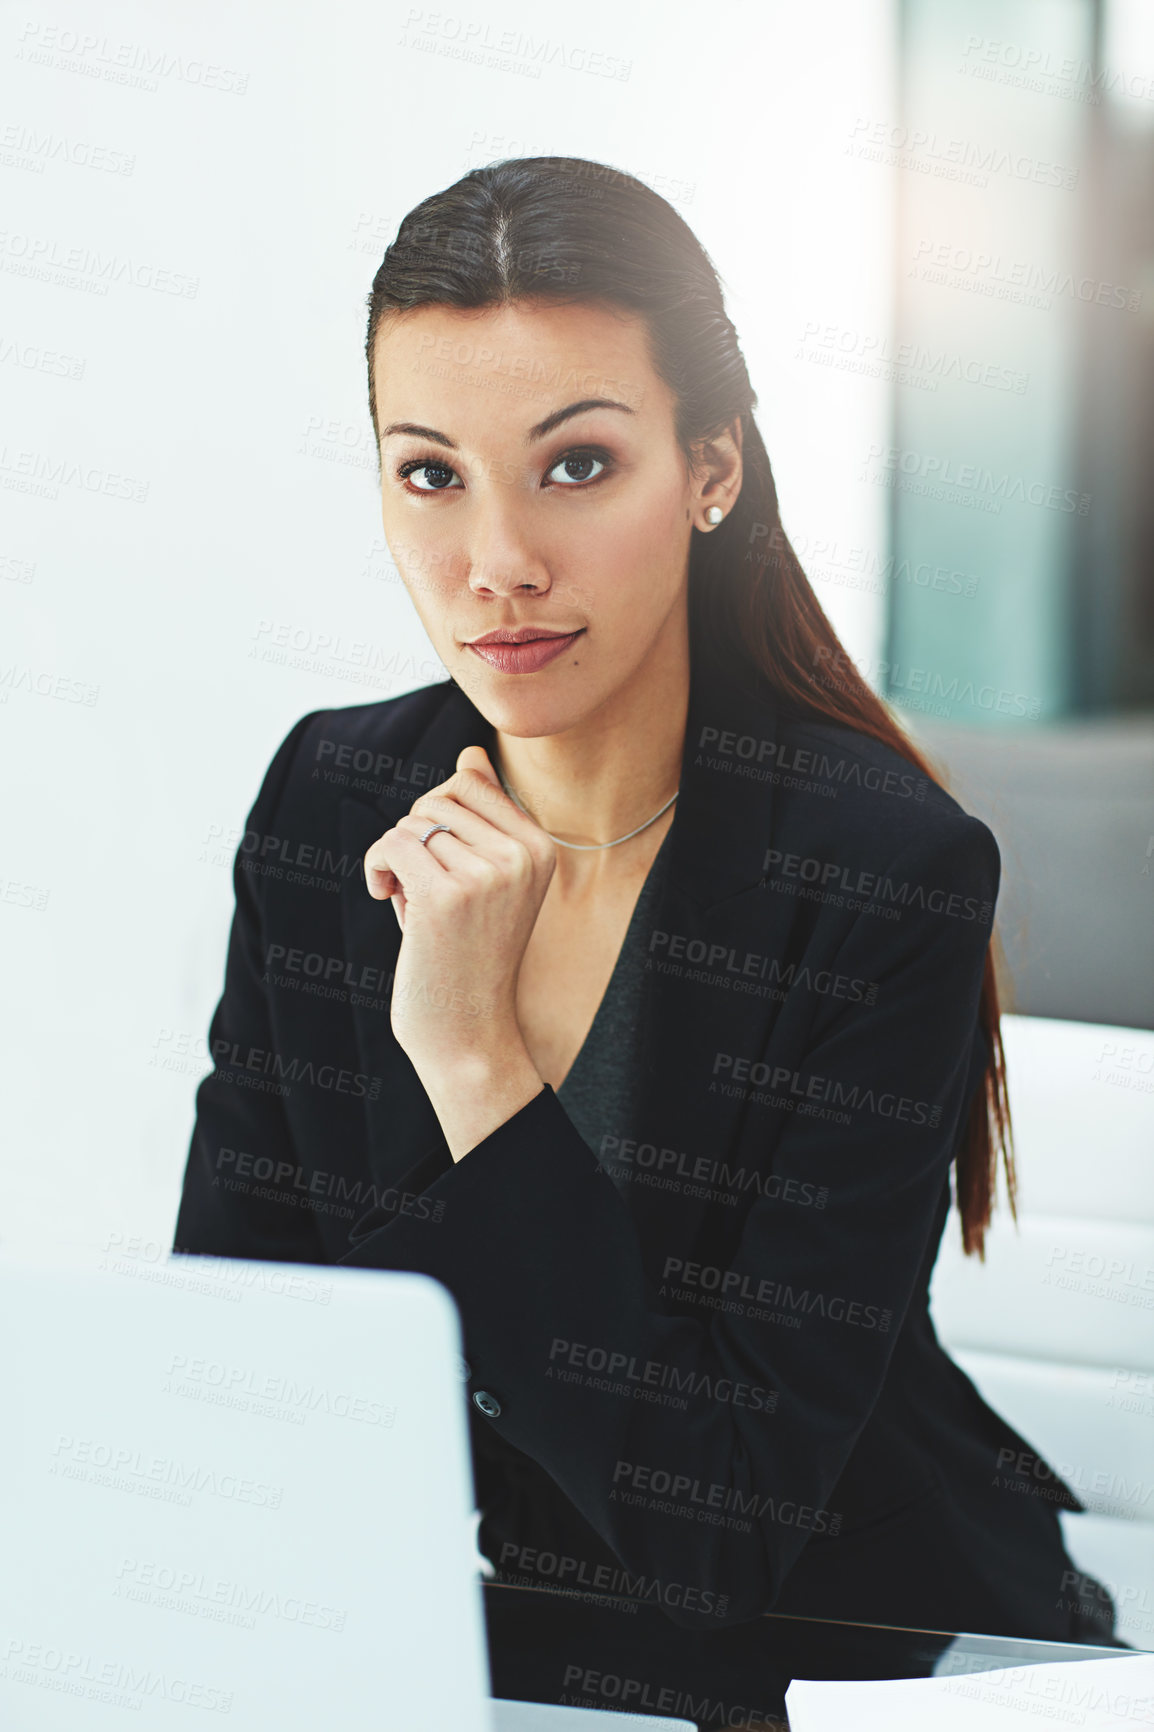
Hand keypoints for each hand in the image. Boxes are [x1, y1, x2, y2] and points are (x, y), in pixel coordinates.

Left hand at [364, 745, 555, 1090]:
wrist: (468, 1032)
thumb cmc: (468, 953)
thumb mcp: (487, 879)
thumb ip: (483, 817)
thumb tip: (471, 751)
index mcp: (540, 848)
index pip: (470, 781)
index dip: (437, 816)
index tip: (436, 860)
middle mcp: (522, 856)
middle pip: (437, 799)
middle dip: (416, 836)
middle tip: (420, 884)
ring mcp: (486, 875)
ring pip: (411, 824)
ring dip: (396, 859)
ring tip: (411, 903)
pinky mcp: (445, 896)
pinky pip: (392, 843)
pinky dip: (376, 866)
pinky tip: (383, 894)